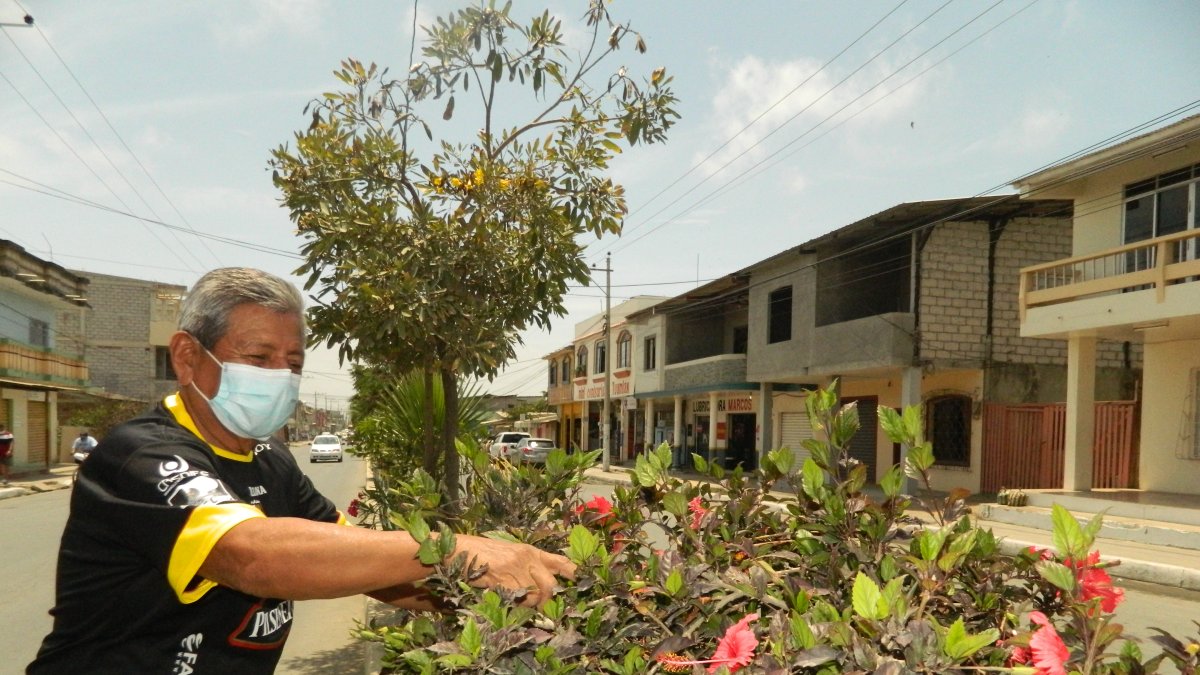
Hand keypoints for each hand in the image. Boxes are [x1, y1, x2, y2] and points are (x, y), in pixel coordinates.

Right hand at [452, 534, 575, 607]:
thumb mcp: (509, 553)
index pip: (560, 561)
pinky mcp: (501, 578)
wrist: (457, 549)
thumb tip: (541, 586)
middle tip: (542, 609)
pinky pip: (516, 597)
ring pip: (533, 595)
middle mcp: (526, 558)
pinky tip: (504, 597)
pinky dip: (514, 603)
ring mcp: (514, 568)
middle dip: (548, 602)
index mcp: (530, 551)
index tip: (582, 583)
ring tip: (517, 601)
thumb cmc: (481, 553)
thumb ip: (526, 566)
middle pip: (550, 585)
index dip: (574, 573)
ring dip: (528, 605)